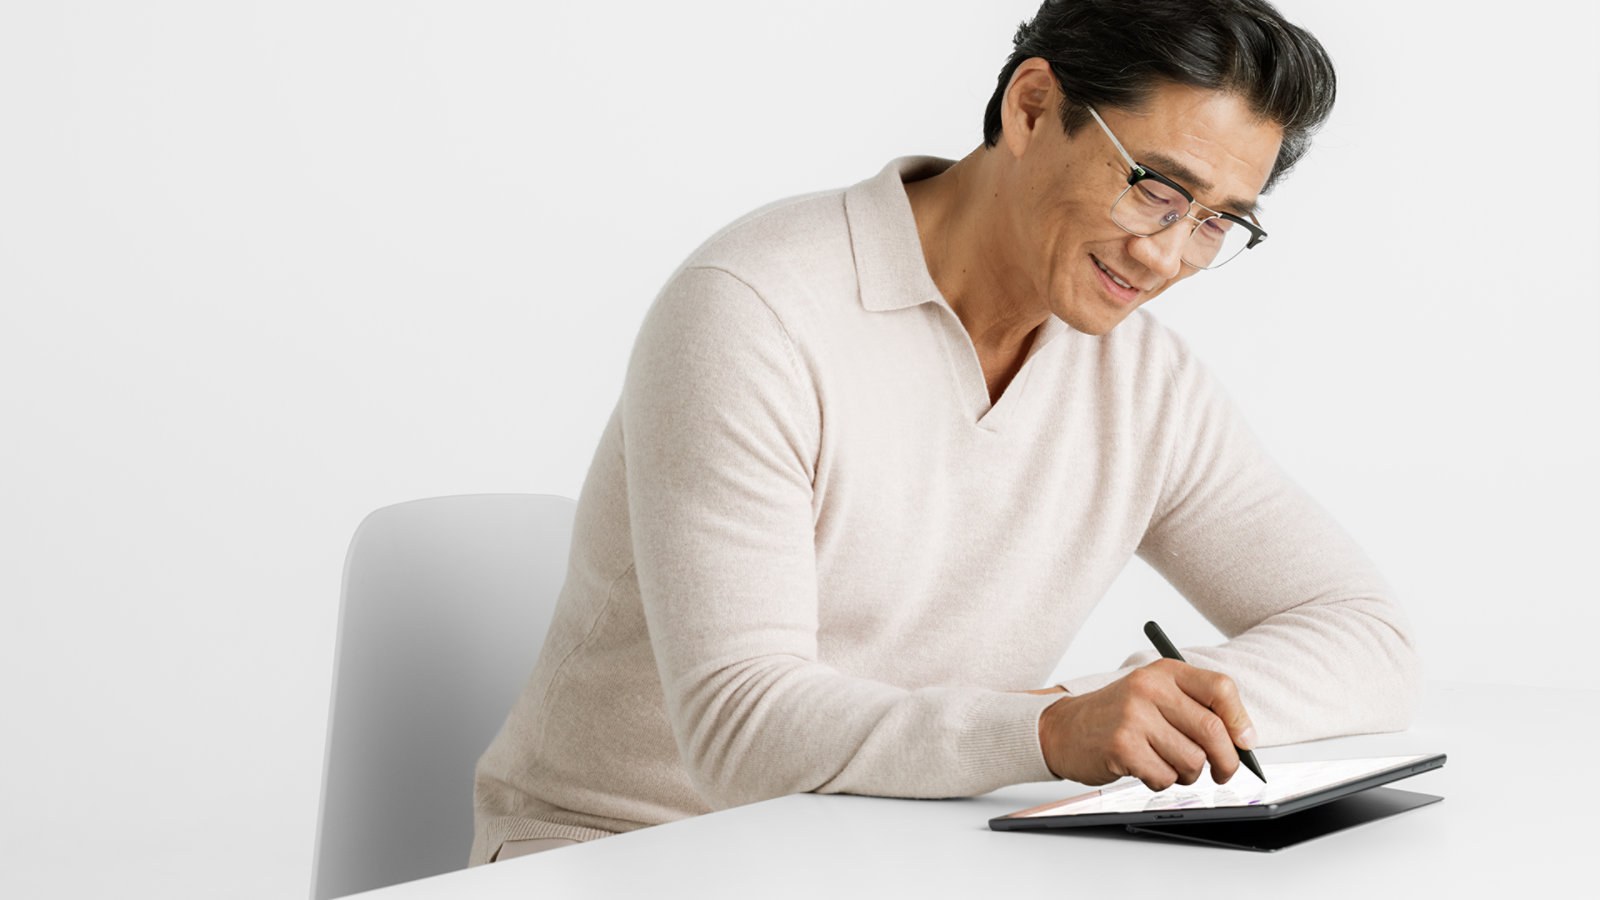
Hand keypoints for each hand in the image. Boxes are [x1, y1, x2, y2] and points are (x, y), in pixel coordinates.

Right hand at [1037, 659, 1256, 790]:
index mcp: (1164, 671)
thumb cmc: (1117, 716)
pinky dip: (1161, 782)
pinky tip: (1144, 769)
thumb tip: (1243, 741)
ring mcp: (1134, 716)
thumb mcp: (1154, 696)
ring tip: (1167, 766)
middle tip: (1222, 773)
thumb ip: (1195, 709)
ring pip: (1192, 760)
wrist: (1063, 728)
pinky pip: (1165, 777)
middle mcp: (1149, 688)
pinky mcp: (1122, 745)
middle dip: (1226, 761)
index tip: (1245, 742)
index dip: (1240, 719)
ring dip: (1187, 774)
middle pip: (1213, 730)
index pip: (1220, 688)